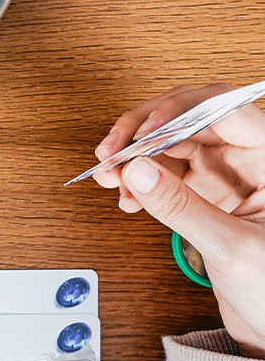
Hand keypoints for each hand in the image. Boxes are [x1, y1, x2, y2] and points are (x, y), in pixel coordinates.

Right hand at [94, 85, 264, 354]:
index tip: (143, 134)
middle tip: (115, 152)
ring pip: (172, 141)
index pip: (223, 110)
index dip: (179, 112)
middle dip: (146, 132)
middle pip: (190, 118)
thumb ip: (182, 208)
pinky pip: (166, 168)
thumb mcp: (232, 250)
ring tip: (110, 175)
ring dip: (136, 155)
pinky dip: (140, 178)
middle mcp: (252, 159)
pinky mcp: (209, 192)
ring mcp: (229, 174)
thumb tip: (138, 170)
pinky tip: (126, 195)